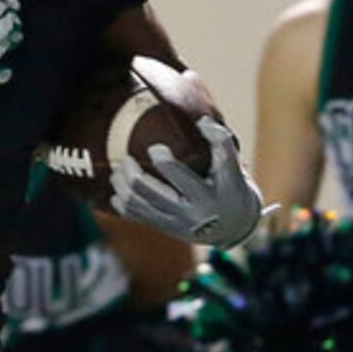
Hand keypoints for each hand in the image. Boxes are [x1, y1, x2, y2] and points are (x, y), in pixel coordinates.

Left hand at [111, 116, 263, 247]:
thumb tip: (201, 121)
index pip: (183, 179)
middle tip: (125, 160)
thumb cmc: (232, 188)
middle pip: (153, 194)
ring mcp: (176, 224)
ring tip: (117, 173)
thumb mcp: (233, 169)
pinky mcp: (167, 230)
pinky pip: (139, 219)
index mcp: (208, 196)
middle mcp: (191, 213)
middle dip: (134, 176)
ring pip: (141, 207)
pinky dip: (124, 206)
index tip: (154, 148)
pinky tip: (117, 195)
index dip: (165, 163)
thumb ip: (221, 143)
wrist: (235, 227)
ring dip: (123, 189)